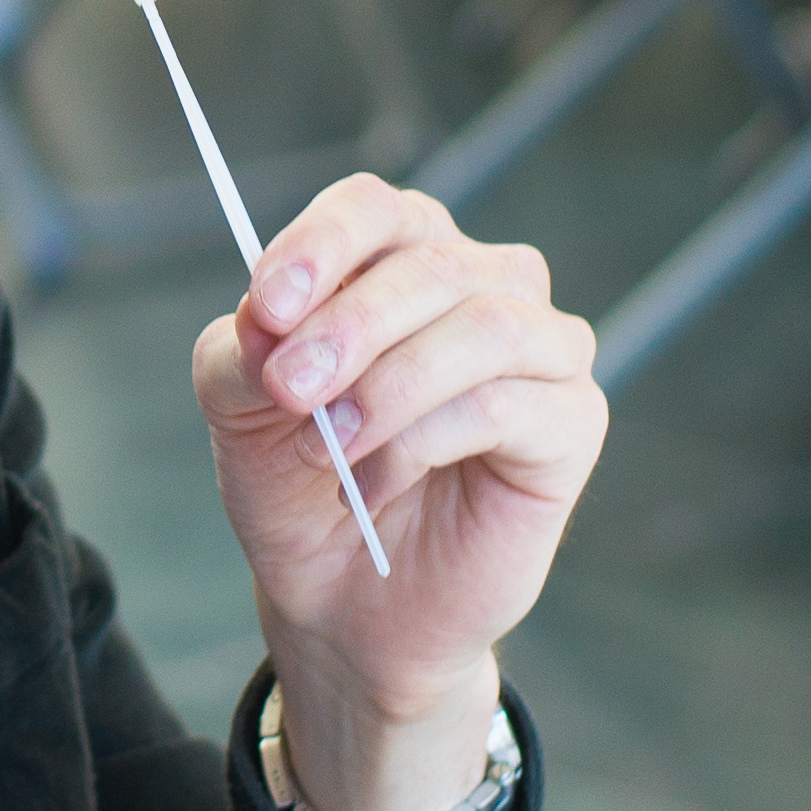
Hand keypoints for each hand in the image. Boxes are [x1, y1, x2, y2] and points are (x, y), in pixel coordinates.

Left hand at [190, 177, 603, 810]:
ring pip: (484, 325)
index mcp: (400, 256)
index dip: (322, 245)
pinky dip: (426, 440)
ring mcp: (539, 349)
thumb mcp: (239, 410)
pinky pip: (508, 404)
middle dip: (348, 326)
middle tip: (289, 391)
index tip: (266, 306)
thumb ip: (241, 352)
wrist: (342, 603)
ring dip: (391, 385)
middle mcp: (482, 283)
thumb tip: (264, 318)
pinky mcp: (572, 421)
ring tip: (330, 447)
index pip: (374, 208)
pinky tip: (377, 485)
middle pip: (429, 262)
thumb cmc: (298, 485)